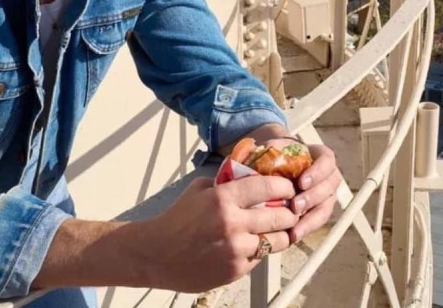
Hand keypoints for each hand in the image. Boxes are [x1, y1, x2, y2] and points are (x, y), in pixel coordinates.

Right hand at [143, 175, 298, 292]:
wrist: (158, 253)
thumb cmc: (177, 220)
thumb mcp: (198, 189)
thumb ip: (224, 183)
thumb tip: (247, 177)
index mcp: (222, 199)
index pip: (267, 187)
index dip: (284, 187)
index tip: (288, 188)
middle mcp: (233, 223)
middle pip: (281, 216)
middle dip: (289, 212)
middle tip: (289, 209)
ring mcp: (237, 249)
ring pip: (277, 241)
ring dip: (281, 233)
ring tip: (278, 228)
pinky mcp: (236, 270)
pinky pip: (261, 257)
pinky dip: (261, 249)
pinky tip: (254, 243)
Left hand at [264, 138, 340, 243]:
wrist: (279, 163)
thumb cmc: (278, 153)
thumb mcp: (275, 146)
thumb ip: (272, 148)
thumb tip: (259, 151)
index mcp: (321, 156)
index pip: (327, 161)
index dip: (317, 172)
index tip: (302, 182)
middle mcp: (328, 176)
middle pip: (329, 188)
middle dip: (312, 199)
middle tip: (295, 206)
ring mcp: (326, 195)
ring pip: (325, 208)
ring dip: (311, 219)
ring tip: (295, 228)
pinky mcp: (319, 210)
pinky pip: (317, 221)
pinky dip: (306, 228)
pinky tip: (294, 235)